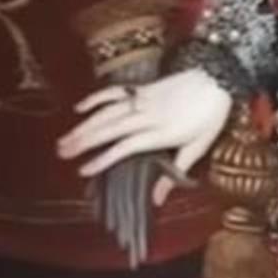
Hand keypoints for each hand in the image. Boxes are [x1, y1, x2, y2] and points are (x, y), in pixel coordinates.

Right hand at [57, 73, 232, 202]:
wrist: (216, 78)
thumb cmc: (210, 116)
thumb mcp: (198, 147)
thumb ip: (176, 173)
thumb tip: (158, 199)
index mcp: (161, 132)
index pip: (126, 147)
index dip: (104, 158)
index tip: (83, 170)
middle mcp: (147, 115)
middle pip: (109, 128)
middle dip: (83, 141)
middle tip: (61, 153)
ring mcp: (142, 100)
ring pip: (106, 112)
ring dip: (83, 125)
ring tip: (64, 139)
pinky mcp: (141, 88)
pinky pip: (114, 92)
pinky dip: (95, 99)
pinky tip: (79, 109)